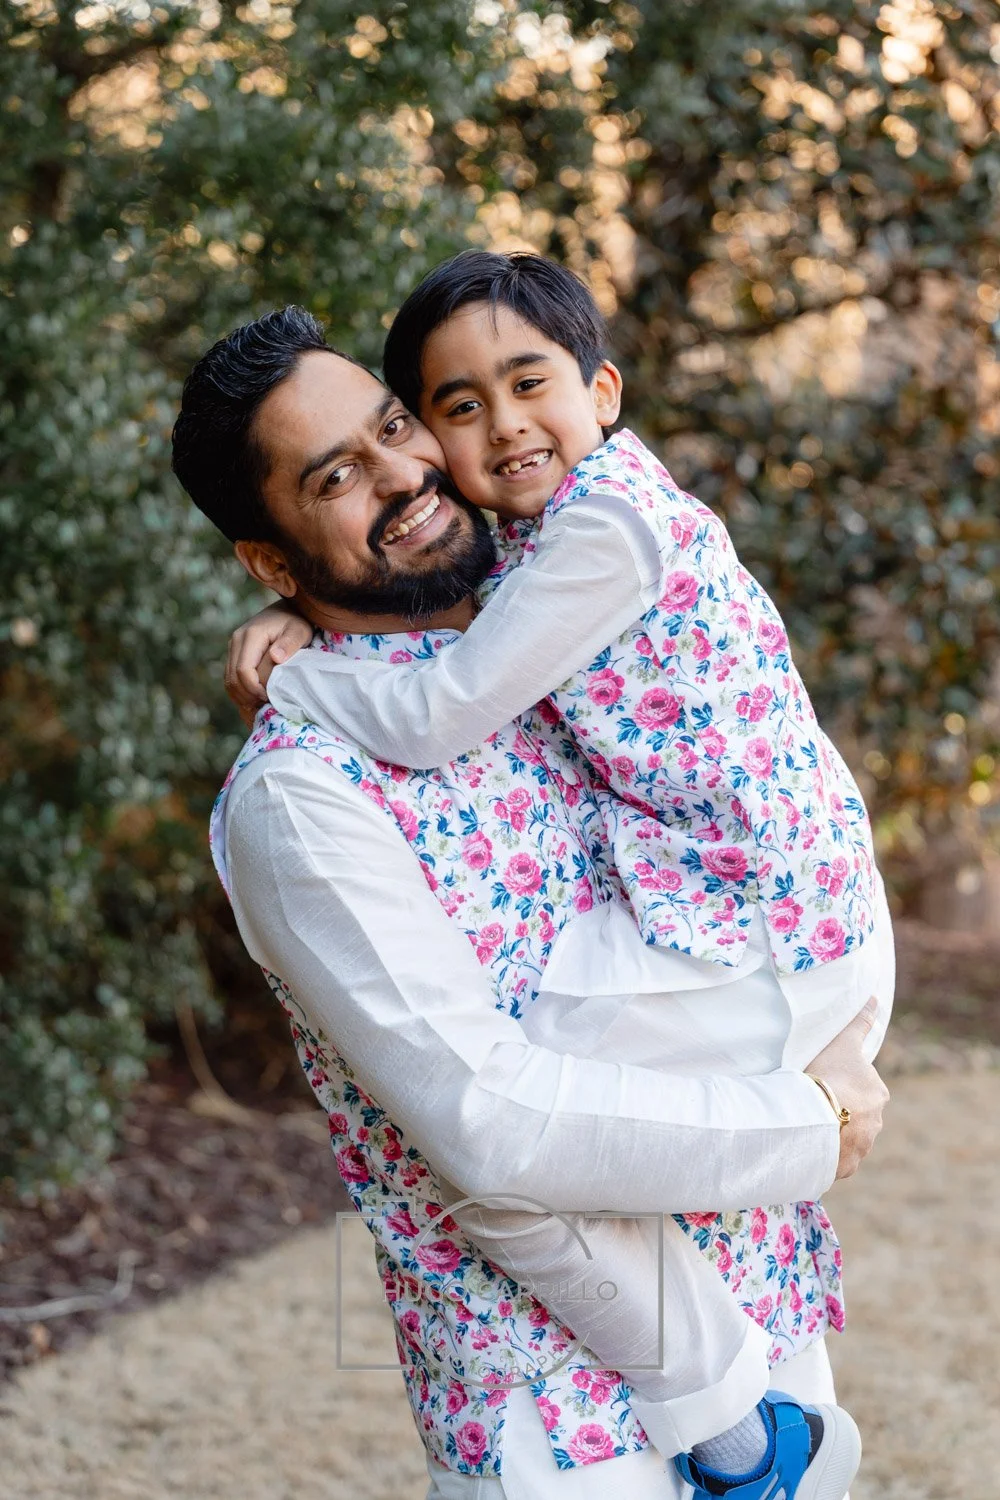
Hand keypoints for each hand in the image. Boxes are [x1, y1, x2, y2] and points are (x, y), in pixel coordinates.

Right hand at [225, 602, 313, 727]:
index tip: (270, 698)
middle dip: (247, 697)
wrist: (287, 610)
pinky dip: (240, 693)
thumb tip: (275, 657)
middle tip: (265, 708)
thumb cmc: (297, 622)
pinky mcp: (235, 654)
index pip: (243, 671)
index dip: (254, 689)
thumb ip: (289, 644)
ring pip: (229, 681)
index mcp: (251, 635)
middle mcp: (236, 641)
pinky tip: (255, 701)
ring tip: (260, 707)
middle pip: (232, 679)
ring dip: (242, 698)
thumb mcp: (299, 631)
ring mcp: (233, 647)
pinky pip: (231, 678)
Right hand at [806, 996, 889, 1180]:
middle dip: (842, 1110)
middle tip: (814, 1102)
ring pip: (847, 1138)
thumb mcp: (844, 1043)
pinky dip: (826, 1154)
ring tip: (809, 1125)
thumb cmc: (829, 1075)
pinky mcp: (846, 1167)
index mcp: (878, 1094)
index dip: (844, 1083)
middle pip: (858, 1115)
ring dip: (833, 1133)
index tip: (825, 1082)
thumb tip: (875, 998)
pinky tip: (809, 1145)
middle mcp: (876, 1123)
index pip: (864, 1088)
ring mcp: (862, 1147)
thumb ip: (859, 1022)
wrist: (815, 1117)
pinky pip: (835, 1159)